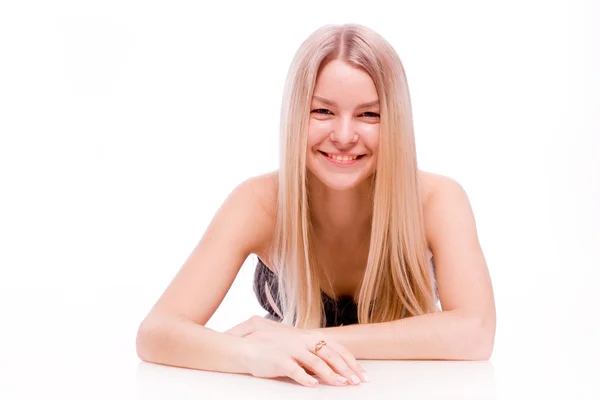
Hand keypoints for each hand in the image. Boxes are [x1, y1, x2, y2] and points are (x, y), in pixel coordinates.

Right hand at [224, 315, 367, 386]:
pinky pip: (295, 370)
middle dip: (346, 369)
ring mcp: (291, 350)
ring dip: (330, 374)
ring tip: (341, 384)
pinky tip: (314, 385)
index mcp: (310, 337)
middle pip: (330, 354)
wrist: (249, 347)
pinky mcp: (279, 360)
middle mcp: (303, 341)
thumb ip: (315, 353)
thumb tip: (336, 366)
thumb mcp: (298, 346)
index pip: (336, 348)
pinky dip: (306, 378)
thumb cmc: (276, 349)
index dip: (350, 361)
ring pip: (316, 362)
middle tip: (356, 382)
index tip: (361, 374)